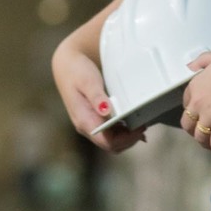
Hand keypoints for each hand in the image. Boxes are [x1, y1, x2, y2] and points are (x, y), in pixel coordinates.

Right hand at [52, 38, 146, 153]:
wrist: (66, 64)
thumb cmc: (76, 71)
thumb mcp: (87, 81)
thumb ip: (97, 97)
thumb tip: (106, 110)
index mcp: (84, 121)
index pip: (108, 142)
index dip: (127, 139)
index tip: (140, 128)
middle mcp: (86, 126)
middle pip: (112, 145)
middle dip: (129, 140)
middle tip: (144, 125)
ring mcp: (90, 124)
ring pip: (112, 141)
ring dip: (128, 137)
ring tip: (141, 123)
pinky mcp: (94, 120)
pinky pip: (111, 133)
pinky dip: (124, 131)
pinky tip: (133, 123)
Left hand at [181, 46, 210, 159]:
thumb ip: (200, 61)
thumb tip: (190, 66)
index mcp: (195, 86)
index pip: (185, 104)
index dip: (192, 112)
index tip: (197, 116)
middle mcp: (198, 101)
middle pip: (188, 124)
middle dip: (193, 131)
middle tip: (201, 134)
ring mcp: (209, 114)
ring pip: (200, 136)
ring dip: (204, 143)